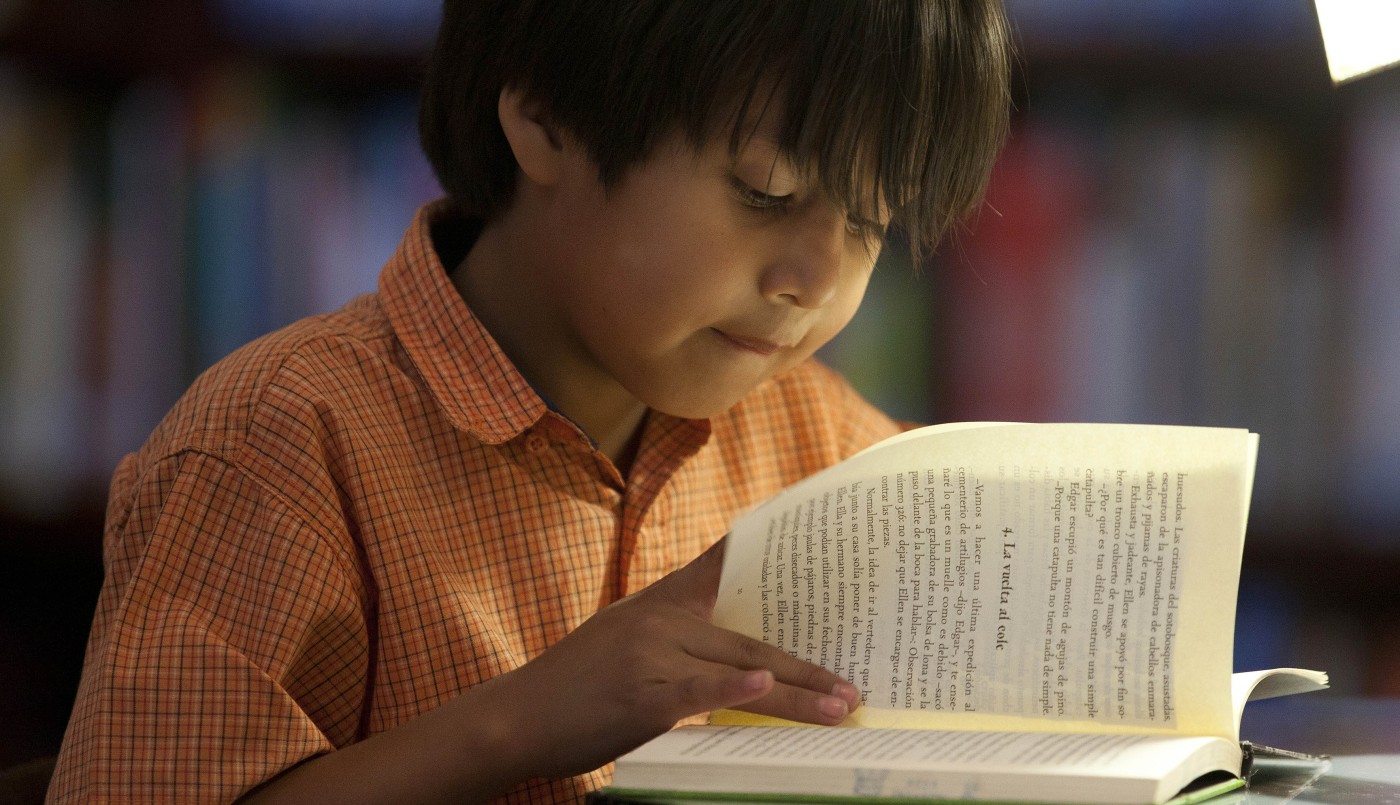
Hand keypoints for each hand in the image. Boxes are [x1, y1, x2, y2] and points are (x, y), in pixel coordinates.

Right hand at [493, 537, 860, 780]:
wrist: (514, 718)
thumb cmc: (576, 687)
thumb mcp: (624, 638)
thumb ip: (677, 633)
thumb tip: (741, 652)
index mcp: (661, 602)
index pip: (725, 566)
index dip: (771, 551)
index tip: (817, 535)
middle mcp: (660, 620)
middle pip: (752, 639)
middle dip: (808, 667)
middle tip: (852, 686)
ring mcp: (650, 656)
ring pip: (740, 669)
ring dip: (797, 694)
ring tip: (841, 707)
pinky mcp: (640, 698)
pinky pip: (697, 691)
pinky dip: (732, 688)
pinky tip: (763, 686)